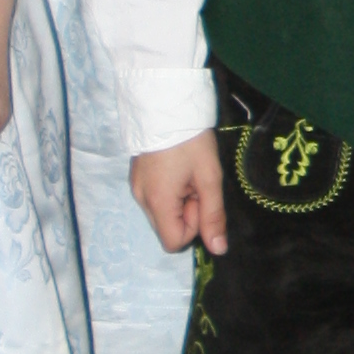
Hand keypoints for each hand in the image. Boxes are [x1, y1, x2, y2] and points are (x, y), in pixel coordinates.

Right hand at [132, 133, 227, 255]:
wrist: (166, 104)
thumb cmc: (191, 141)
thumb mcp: (209, 177)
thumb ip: (213, 216)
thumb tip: (218, 249)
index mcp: (157, 203)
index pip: (174, 242)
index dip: (193, 227)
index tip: (201, 199)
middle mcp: (141, 199)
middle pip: (167, 228)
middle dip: (186, 212)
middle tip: (196, 183)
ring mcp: (135, 187)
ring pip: (162, 213)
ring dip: (178, 201)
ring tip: (186, 173)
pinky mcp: (136, 176)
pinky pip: (155, 198)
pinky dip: (168, 191)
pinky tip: (176, 168)